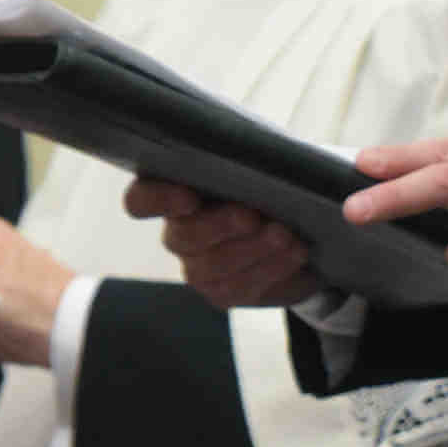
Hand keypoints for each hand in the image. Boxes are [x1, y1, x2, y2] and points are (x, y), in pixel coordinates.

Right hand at [125, 176, 320, 307]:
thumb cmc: (275, 181)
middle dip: (219, 225)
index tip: (189, 197)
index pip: (142, 199)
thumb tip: (264, 155)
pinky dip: (272, 269)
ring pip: (211, 266)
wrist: (306, 225)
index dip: (158, 200)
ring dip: (252, 249)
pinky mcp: (223, 291)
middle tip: (252, 217)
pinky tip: (296, 254)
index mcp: (177, 190)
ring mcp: (198, 265)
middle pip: (182, 235)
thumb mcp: (266, 163)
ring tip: (286, 236)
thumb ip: (253, 157)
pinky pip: (239, 287)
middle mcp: (179, 231)